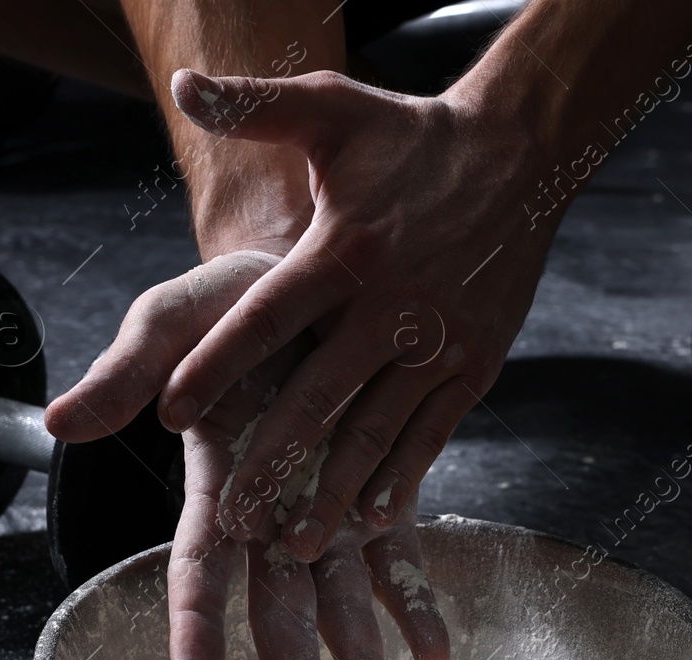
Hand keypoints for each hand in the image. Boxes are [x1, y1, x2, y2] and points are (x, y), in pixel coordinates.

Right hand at [50, 248, 449, 659]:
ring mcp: (324, 504)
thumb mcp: (168, 323)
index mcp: (216, 478)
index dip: (196, 625)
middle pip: (277, 607)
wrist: (301, 274)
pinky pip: (396, 554)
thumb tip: (56, 422)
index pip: (200, 564)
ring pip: (339, 598)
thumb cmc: (224, 306)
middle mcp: (270, 508)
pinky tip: (437, 657)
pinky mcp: (372, 487)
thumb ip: (124, 374)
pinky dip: (415, 604)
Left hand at [53, 67, 556, 565]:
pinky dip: (403, 477)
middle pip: (320, 397)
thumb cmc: (410, 139)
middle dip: (273, 461)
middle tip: (233, 518)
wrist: (521, 153)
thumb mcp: (332, 108)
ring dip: (336, 491)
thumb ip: (255, 106)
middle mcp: (391, 304)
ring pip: (378, 430)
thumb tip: (183, 84)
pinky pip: (432, 433)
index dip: (217, 367)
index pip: (267, 319)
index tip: (170, 413)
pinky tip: (373, 518)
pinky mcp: (475, 365)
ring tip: (296, 543)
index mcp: (344, 250)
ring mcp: (438, 341)